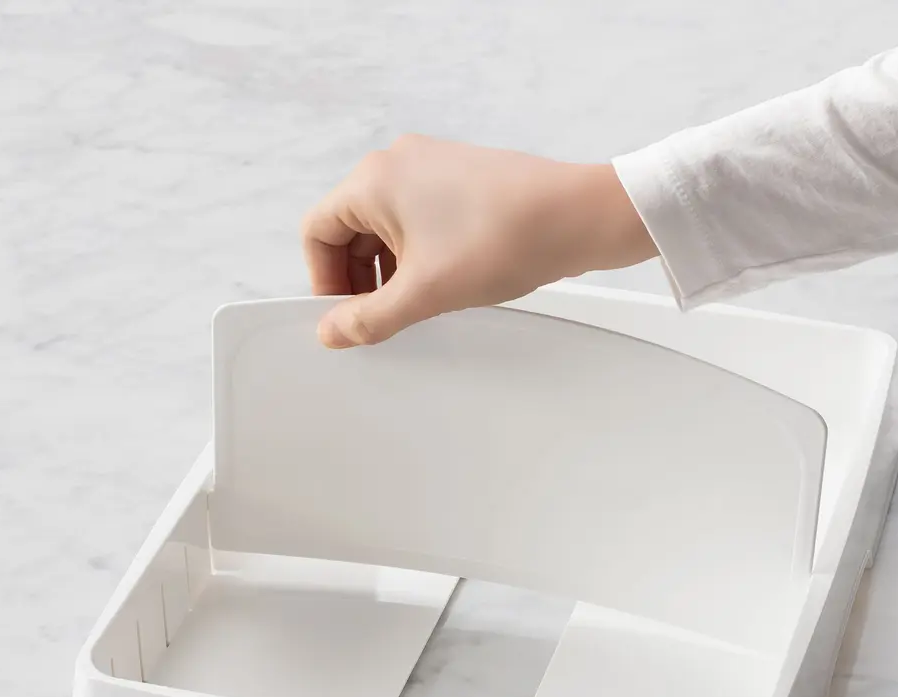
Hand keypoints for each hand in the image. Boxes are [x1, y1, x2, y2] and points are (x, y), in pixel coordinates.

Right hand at [301, 135, 655, 347]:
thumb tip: (331, 332)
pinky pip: (419, 220)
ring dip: (389, 271)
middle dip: (358, 278)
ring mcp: (431, 167)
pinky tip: (442, 285)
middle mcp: (397, 163)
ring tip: (415, 307)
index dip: (323, 281)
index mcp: (374, 179)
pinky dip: (418, 255)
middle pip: (350, 229)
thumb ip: (369, 318)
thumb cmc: (502, 241)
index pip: (318, 232)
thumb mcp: (424, 292)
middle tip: (379, 320)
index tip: (346, 318)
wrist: (578, 216)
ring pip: (386, 227)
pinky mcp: (460, 180)